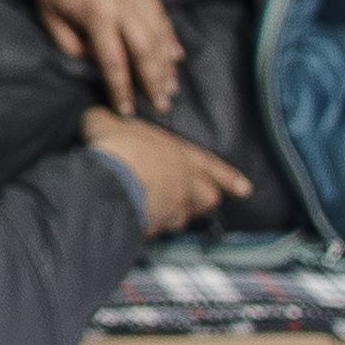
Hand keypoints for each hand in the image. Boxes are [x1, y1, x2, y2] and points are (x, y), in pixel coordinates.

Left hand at [35, 0, 181, 113]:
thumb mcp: (49, 16)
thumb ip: (69, 44)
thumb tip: (93, 65)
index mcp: (97, 14)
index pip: (113, 61)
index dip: (121, 89)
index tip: (126, 111)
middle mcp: (123, 6)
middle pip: (145, 51)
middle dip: (153, 82)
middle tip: (160, 106)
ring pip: (160, 36)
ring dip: (167, 66)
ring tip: (171, 89)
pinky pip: (163, 19)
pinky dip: (171, 40)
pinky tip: (176, 59)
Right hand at [82, 108, 252, 238]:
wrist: (110, 181)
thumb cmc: (118, 146)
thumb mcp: (107, 120)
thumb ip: (109, 119)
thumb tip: (99, 116)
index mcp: (180, 154)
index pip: (211, 166)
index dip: (228, 177)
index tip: (245, 189)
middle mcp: (182, 184)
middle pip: (207, 198)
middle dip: (203, 200)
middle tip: (197, 201)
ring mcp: (170, 208)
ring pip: (182, 217)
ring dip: (175, 215)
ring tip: (165, 213)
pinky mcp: (152, 228)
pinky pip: (157, 229)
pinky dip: (151, 226)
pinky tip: (140, 222)